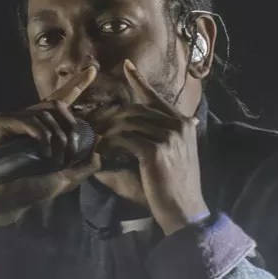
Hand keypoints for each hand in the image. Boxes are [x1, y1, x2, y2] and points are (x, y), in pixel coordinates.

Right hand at [0, 65, 103, 225]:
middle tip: (69, 151)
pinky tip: (42, 150)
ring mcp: (14, 121)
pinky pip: (28, 119)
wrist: (8, 202)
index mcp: (45, 130)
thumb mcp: (67, 178)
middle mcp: (29, 121)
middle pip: (58, 104)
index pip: (62, 100)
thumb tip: (99, 142)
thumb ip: (84, 162)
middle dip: (70, 128)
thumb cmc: (33, 191)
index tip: (93, 70)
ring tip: (53, 158)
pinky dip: (40, 134)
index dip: (77, 84)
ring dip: (56, 137)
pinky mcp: (0, 123)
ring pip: (45, 112)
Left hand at [94, 59, 210, 235]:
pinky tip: (99, 151)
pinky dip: (109, 145)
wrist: (185, 211)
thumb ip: (145, 142)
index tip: (126, 66)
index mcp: (184, 124)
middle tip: (92, 121)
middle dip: (110, 115)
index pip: (156, 98)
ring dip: (107, 131)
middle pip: (136, 109)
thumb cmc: (172, 189)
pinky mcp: (157, 150)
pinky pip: (125, 140)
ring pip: (128, 123)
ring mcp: (170, 136)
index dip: (140, 81)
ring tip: (93, 138)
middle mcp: (179, 125)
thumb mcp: (166, 159)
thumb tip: (118, 136)